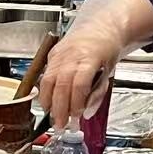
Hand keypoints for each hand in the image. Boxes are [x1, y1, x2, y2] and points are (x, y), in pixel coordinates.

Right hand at [39, 6, 129, 125]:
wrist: (99, 28)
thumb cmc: (106, 50)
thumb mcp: (109, 72)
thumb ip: (97, 94)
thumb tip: (86, 113)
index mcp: (90, 58)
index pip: (79, 84)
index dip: (76, 103)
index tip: (76, 117)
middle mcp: (72, 55)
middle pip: (61, 84)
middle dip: (59, 108)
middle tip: (60, 125)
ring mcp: (60, 54)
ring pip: (48, 81)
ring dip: (48, 102)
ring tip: (51, 117)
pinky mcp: (51, 55)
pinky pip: (44, 76)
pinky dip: (44, 93)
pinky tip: (48, 104)